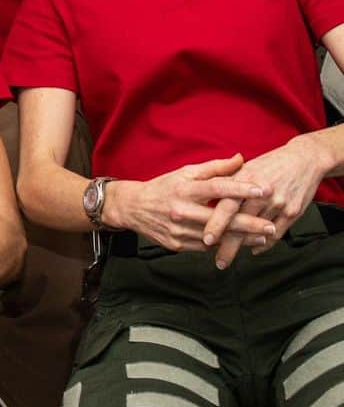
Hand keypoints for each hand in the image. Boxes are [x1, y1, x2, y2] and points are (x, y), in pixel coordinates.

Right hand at [106, 155, 272, 252]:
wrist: (133, 208)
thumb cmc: (163, 187)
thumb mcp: (185, 173)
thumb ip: (214, 168)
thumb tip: (240, 159)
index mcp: (184, 189)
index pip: (216, 187)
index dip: (241, 188)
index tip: (263, 189)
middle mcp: (181, 210)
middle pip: (221, 218)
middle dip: (249, 223)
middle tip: (272, 226)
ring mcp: (179, 229)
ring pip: (217, 236)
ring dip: (242, 238)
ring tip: (264, 237)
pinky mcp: (178, 245)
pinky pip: (206, 247)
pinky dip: (224, 245)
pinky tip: (241, 244)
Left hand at [206, 136, 329, 268]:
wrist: (302, 159)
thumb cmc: (268, 164)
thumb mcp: (244, 168)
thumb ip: (224, 181)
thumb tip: (204, 197)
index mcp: (244, 179)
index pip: (227, 205)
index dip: (216, 223)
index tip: (206, 239)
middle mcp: (261, 193)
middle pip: (241, 223)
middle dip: (228, 244)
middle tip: (218, 261)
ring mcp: (278, 203)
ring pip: (258, 231)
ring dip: (244, 245)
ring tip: (230, 257)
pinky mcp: (293, 212)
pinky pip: (277, 233)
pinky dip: (264, 243)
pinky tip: (254, 248)